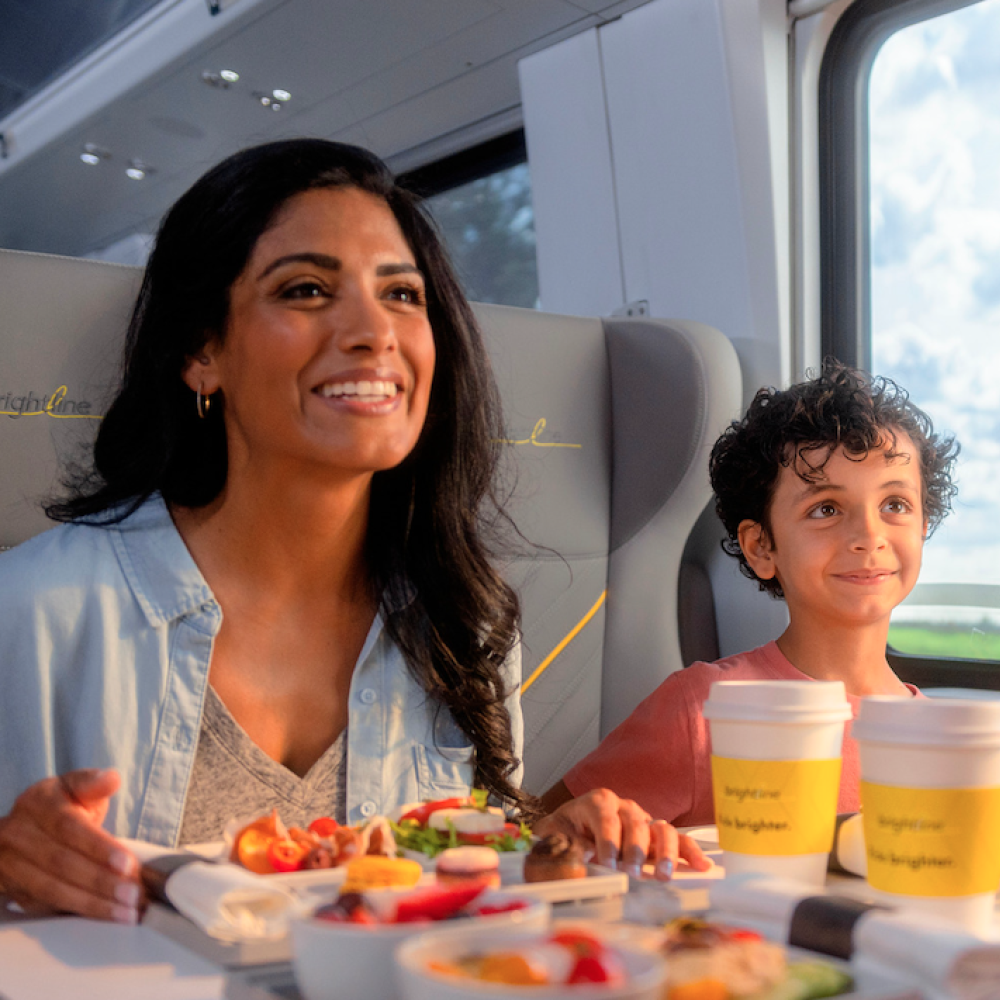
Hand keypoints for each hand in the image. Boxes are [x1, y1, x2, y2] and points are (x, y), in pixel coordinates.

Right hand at [0, 769, 142, 921]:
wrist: (26, 827)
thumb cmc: (60, 804)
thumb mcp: (75, 786)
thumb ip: (93, 783)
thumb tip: (110, 780)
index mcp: (36, 804)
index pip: (68, 828)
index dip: (98, 848)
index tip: (127, 864)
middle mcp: (17, 835)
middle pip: (61, 864)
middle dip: (101, 882)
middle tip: (134, 895)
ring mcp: (10, 866)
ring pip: (51, 891)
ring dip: (92, 904)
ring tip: (126, 911)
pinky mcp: (13, 891)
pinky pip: (45, 907)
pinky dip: (76, 913)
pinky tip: (104, 915)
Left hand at [534, 787, 711, 879]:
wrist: (570, 831)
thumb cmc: (564, 833)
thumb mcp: (554, 835)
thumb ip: (562, 845)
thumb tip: (577, 858)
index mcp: (597, 802)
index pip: (606, 818)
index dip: (607, 842)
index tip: (608, 865)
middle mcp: (624, 807)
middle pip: (635, 823)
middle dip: (635, 850)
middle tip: (633, 874)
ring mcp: (643, 820)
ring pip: (661, 829)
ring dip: (665, 852)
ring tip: (664, 875)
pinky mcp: (656, 837)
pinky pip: (678, 840)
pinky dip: (690, 851)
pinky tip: (702, 866)